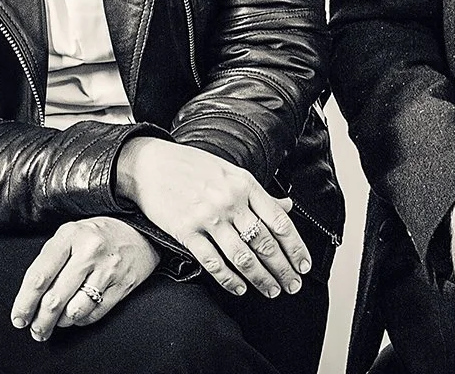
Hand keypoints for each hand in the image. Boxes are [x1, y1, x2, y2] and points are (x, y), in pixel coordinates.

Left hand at [10, 217, 159, 341]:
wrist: (139, 230)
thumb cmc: (97, 235)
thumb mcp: (70, 235)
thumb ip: (50, 260)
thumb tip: (30, 298)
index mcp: (70, 235)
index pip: (40, 276)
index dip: (25, 302)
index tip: (19, 318)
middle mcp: (89, 251)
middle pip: (55, 298)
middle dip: (40, 321)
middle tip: (35, 330)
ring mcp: (109, 268)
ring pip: (75, 310)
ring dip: (60, 323)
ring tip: (56, 322)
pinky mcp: (123, 284)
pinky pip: (95, 313)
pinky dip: (80, 320)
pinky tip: (76, 316)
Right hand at [114, 136, 310, 297]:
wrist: (151, 164)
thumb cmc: (193, 167)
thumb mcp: (232, 173)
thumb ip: (260, 194)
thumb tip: (286, 208)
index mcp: (245, 185)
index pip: (279, 221)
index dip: (295, 247)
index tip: (303, 264)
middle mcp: (230, 202)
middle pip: (264, 243)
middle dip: (283, 269)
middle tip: (292, 285)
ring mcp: (208, 218)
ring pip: (242, 257)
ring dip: (260, 278)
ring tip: (271, 290)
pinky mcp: (187, 232)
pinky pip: (213, 262)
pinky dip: (229, 280)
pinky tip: (239, 288)